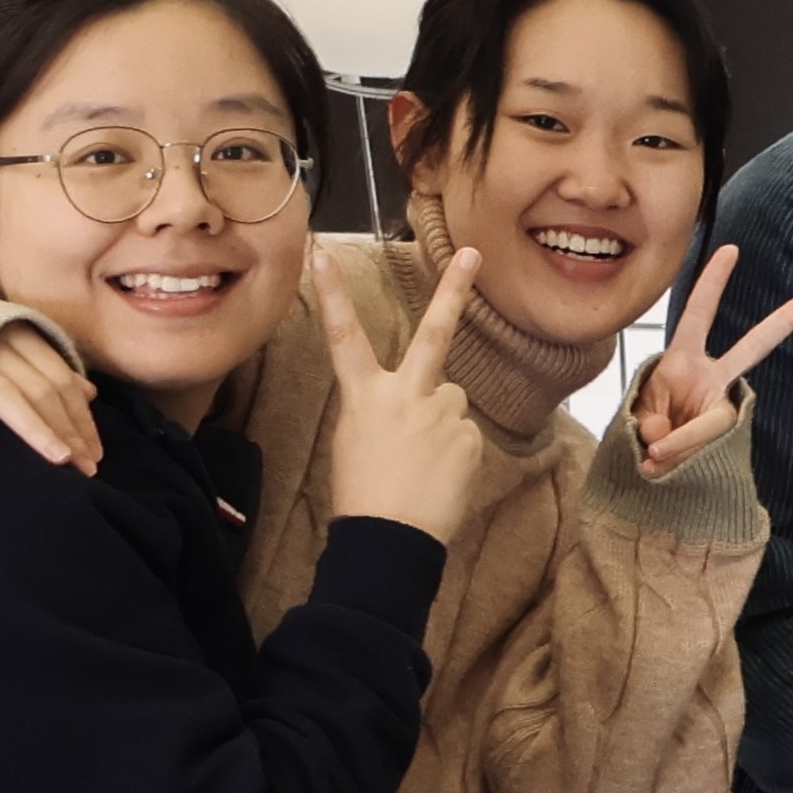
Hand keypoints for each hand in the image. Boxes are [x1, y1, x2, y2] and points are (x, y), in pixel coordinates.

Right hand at [0, 319, 104, 474]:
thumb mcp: (6, 346)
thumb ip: (46, 366)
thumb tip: (88, 393)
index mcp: (14, 333)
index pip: (58, 378)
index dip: (81, 417)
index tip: (94, 454)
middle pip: (39, 388)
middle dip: (67, 430)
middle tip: (85, 468)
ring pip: (1, 392)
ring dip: (33, 427)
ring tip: (59, 460)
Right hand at [317, 244, 486, 543]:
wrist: (389, 539)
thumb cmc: (363, 492)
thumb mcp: (355, 438)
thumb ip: (386, 405)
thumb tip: (420, 399)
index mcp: (363, 396)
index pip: (343, 336)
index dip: (329, 295)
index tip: (320, 255)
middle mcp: (404, 395)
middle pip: (434, 334)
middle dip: (454, 289)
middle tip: (472, 253)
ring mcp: (441, 414)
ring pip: (451, 399)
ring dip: (442, 420)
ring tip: (421, 461)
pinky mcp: (469, 437)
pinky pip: (465, 432)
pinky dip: (455, 450)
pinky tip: (438, 474)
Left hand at [628, 244, 792, 477]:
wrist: (652, 460)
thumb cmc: (646, 424)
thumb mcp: (638, 413)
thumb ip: (649, 421)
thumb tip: (661, 441)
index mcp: (683, 359)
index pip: (699, 316)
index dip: (713, 284)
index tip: (731, 250)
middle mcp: (711, 378)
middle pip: (752, 347)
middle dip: (784, 321)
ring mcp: (720, 406)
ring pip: (710, 425)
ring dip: (673, 445)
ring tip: (650, 457)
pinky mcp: (722, 436)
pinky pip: (696, 451)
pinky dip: (671, 462)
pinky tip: (657, 466)